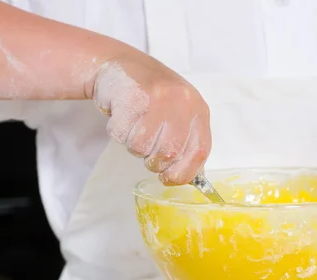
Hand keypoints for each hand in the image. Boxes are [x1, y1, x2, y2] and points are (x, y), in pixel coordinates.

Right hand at [91, 51, 210, 184]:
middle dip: (152, 160)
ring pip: (142, 147)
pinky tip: (122, 115)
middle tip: (146, 145)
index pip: (199, 152)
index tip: (168, 177)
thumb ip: (185, 142)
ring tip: (134, 125)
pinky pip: (122, 135)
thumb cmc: (151, 96)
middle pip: (168, 154)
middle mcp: (182, 102)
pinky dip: (117, 132)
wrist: (122, 64)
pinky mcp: (132, 96)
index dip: (183, 173)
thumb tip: (184, 177)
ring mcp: (157, 97)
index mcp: (198, 110)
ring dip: (133, 144)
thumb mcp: (178, 115)